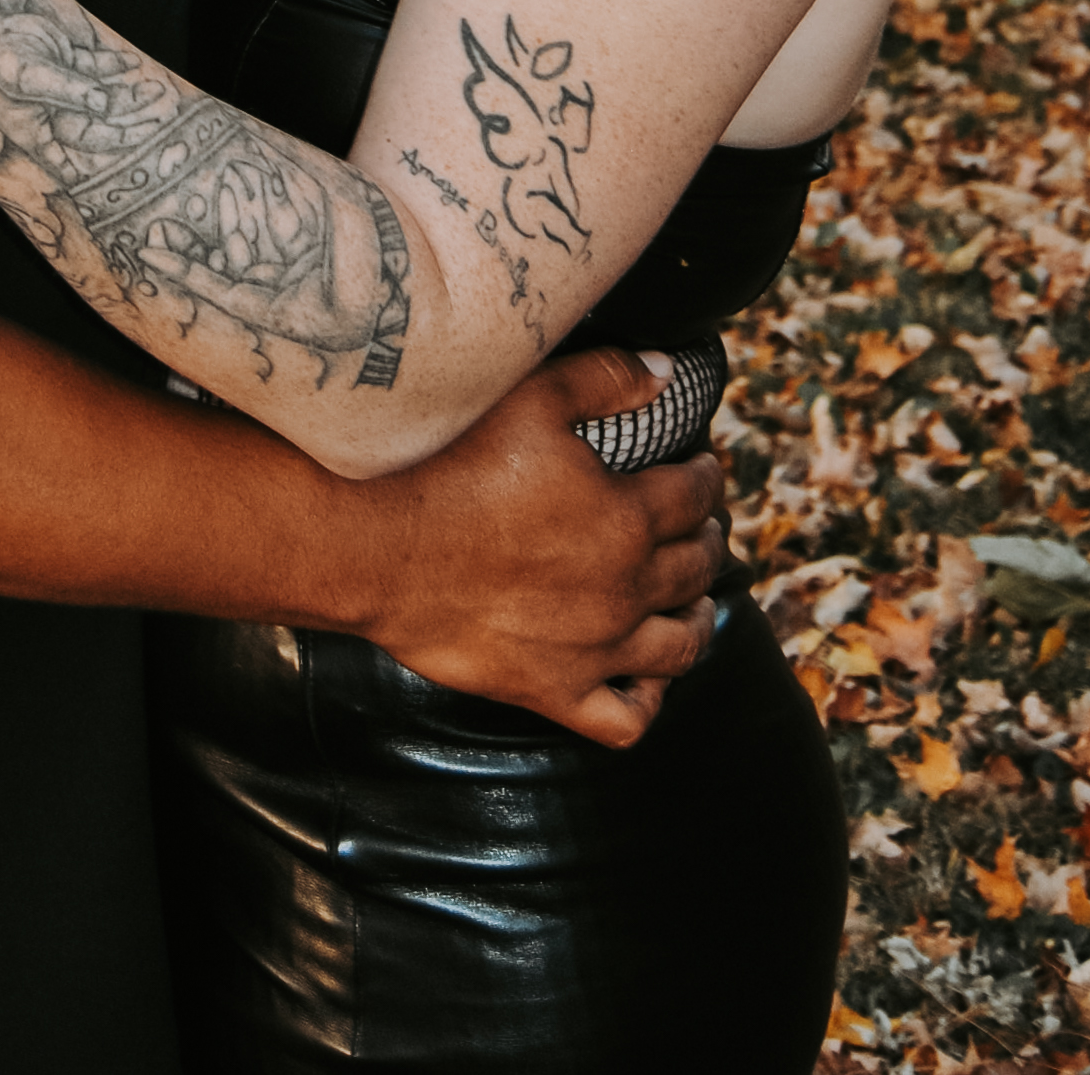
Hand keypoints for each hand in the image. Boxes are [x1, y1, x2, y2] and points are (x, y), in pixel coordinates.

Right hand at [357, 344, 728, 747]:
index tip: (702, 467)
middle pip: (696, 566)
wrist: (380, 546)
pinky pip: (628, 718)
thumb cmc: (449, 464)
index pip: (695, 496)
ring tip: (696, 602)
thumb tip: (662, 372)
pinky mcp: (556, 691)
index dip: (707, 477)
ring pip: (680, 645)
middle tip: (702, 526)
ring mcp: (595, 649)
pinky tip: (648, 678)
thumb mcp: (532, 398)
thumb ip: (605, 380)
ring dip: (698, 618)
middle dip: (709, 539)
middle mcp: (624, 587)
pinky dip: (650, 699)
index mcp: (625, 515)